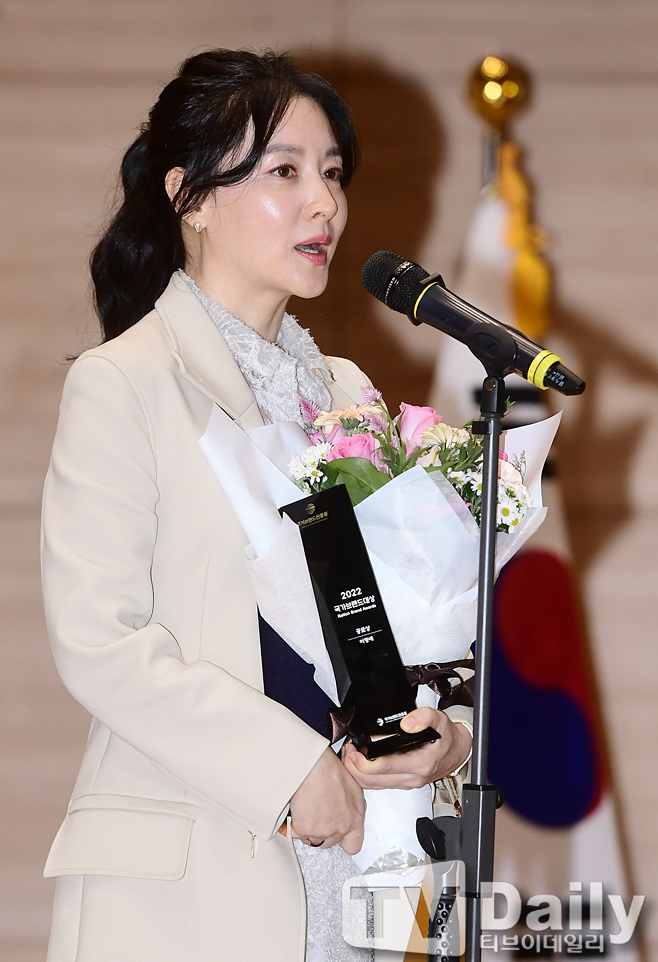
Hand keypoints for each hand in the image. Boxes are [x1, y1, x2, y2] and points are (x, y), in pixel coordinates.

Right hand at [289, 747, 365, 853]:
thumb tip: (349, 809)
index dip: (344, 841)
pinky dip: (292, 823)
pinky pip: (295, 832)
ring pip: (311, 838)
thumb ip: (353, 806)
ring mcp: (321, 831)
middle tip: (317, 813)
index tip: (338, 836)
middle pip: (329, 842)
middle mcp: (340, 828)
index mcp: (355, 819)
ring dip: (307, 828)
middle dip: (322, 831)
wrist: (312, 765)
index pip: (353, 846)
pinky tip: (295, 809)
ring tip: (306, 808)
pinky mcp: (304, 829)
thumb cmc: (330, 769)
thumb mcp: (353, 786)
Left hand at [341, 708, 471, 790]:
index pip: (384, 768)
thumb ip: (423, 717)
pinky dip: (366, 776)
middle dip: (354, 768)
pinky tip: (361, 762)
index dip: (363, 762)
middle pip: (373, 781)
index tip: (354, 750)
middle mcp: (412, 777)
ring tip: (350, 755)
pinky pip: (379, 784)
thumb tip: (406, 724)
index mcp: (419, 763)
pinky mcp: (403, 783)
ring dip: (357, 773)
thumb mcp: (439, 720)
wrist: (458, 751)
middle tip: (347, 751)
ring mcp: (407, 782)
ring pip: (374, 786)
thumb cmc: (447, 737)